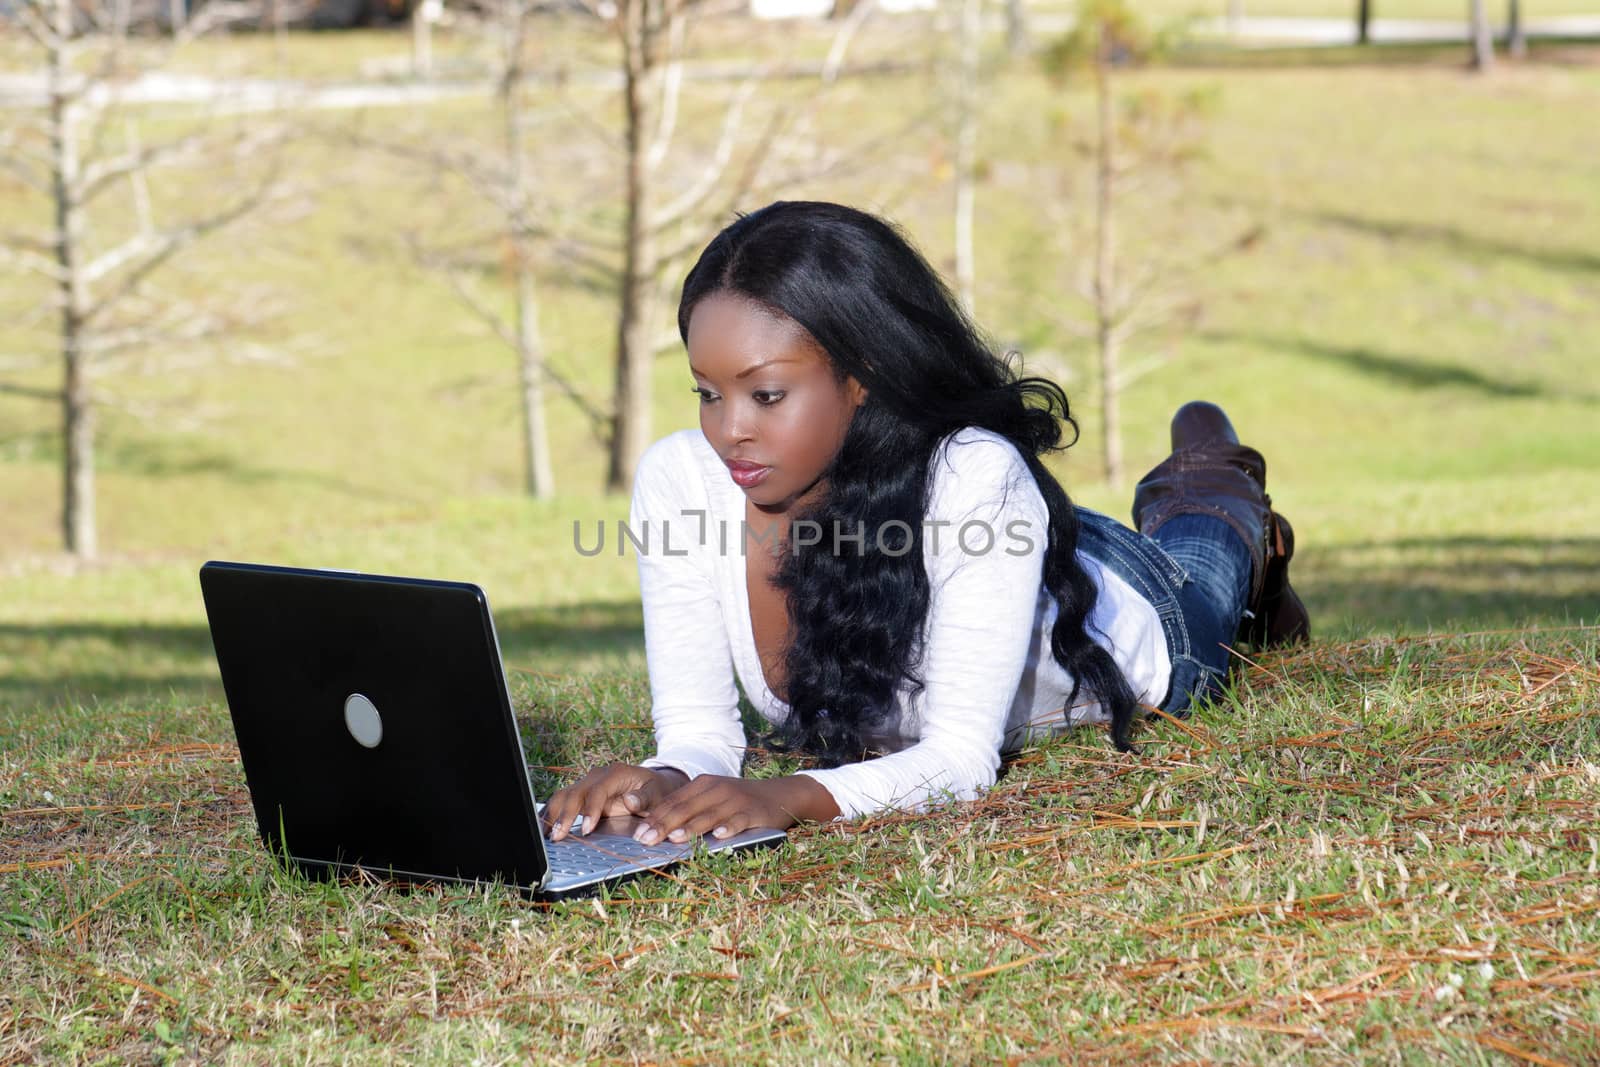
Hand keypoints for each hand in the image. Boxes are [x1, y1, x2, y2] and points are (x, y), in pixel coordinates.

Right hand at [544, 763, 686, 840]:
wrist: (653, 784)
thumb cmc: (656, 790)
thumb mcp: (657, 794)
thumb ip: (645, 798)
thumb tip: (629, 800)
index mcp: (616, 774)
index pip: (597, 790)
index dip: (590, 809)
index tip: (587, 829)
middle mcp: (598, 777)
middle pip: (575, 792)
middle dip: (565, 814)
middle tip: (558, 836)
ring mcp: (588, 785)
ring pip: (563, 795)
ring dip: (553, 814)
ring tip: (546, 835)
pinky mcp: (583, 796)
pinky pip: (563, 802)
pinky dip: (552, 814)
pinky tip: (544, 828)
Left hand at [632, 774, 839, 845]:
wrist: (779, 794)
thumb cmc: (738, 801)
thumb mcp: (713, 798)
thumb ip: (690, 809)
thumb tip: (658, 829)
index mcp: (702, 785)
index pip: (672, 802)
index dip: (654, 818)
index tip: (636, 835)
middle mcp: (716, 789)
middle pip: (685, 808)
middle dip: (663, 825)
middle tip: (646, 841)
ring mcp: (735, 800)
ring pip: (708, 815)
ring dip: (690, 828)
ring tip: (674, 839)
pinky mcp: (752, 811)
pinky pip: (738, 820)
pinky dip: (729, 828)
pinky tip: (720, 836)